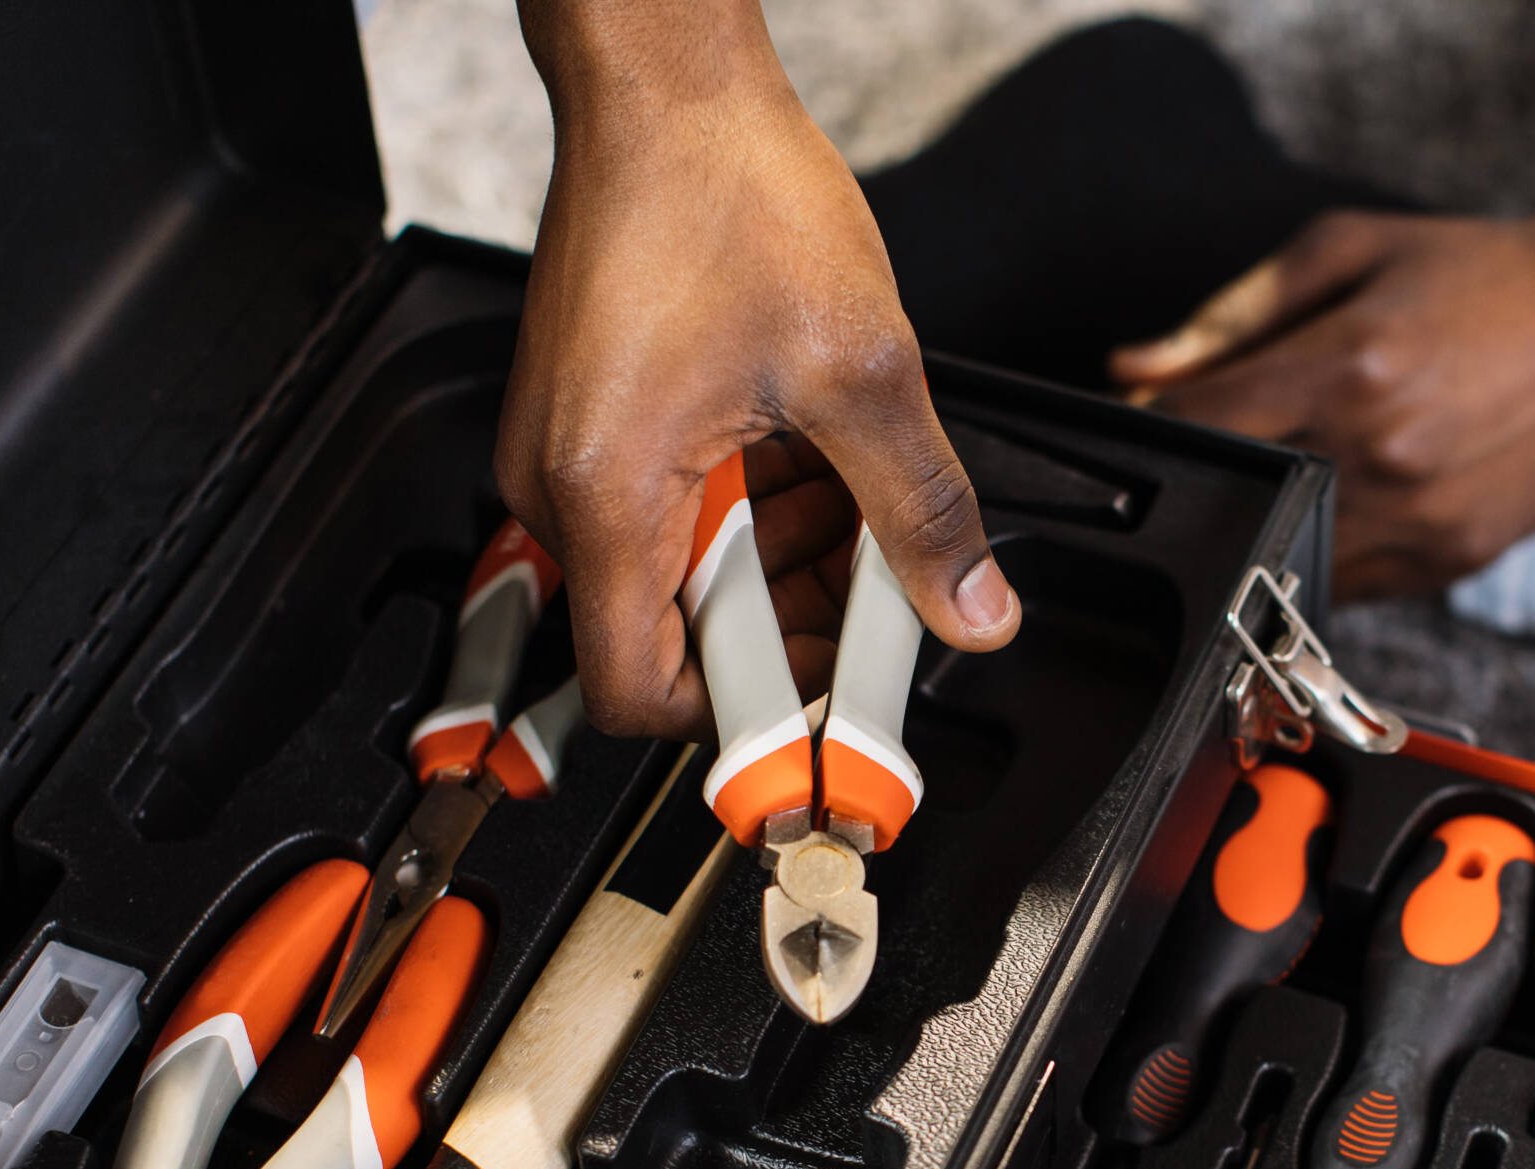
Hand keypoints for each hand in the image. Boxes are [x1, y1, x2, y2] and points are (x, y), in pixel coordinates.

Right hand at [499, 0, 1018, 740]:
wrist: (668, 87)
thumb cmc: (727, 192)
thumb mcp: (863, 371)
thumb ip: (923, 510)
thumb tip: (972, 611)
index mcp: (605, 492)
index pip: (643, 690)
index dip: (747, 715)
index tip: (828, 710)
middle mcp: (562, 487)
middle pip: (675, 636)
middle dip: (792, 626)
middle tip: (881, 592)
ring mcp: (570, 454)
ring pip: (685, 574)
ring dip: (785, 564)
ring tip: (860, 505)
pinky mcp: (593, 423)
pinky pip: (675, 511)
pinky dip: (758, 510)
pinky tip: (818, 463)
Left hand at [1110, 182, 1534, 600]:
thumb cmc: (1485, 276)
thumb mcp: (1349, 252)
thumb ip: (1232, 314)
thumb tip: (1135, 367)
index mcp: (1350, 365)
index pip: (1201, 426)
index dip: (1158, 426)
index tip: (1153, 420)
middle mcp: (1384, 453)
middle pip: (1239, 499)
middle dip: (1215, 478)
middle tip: (1226, 447)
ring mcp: (1422, 519)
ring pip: (1287, 555)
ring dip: (1268, 523)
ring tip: (1300, 465)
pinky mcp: (1453, 559)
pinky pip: (1352, 581)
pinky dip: (1331, 547)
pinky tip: (1355, 494)